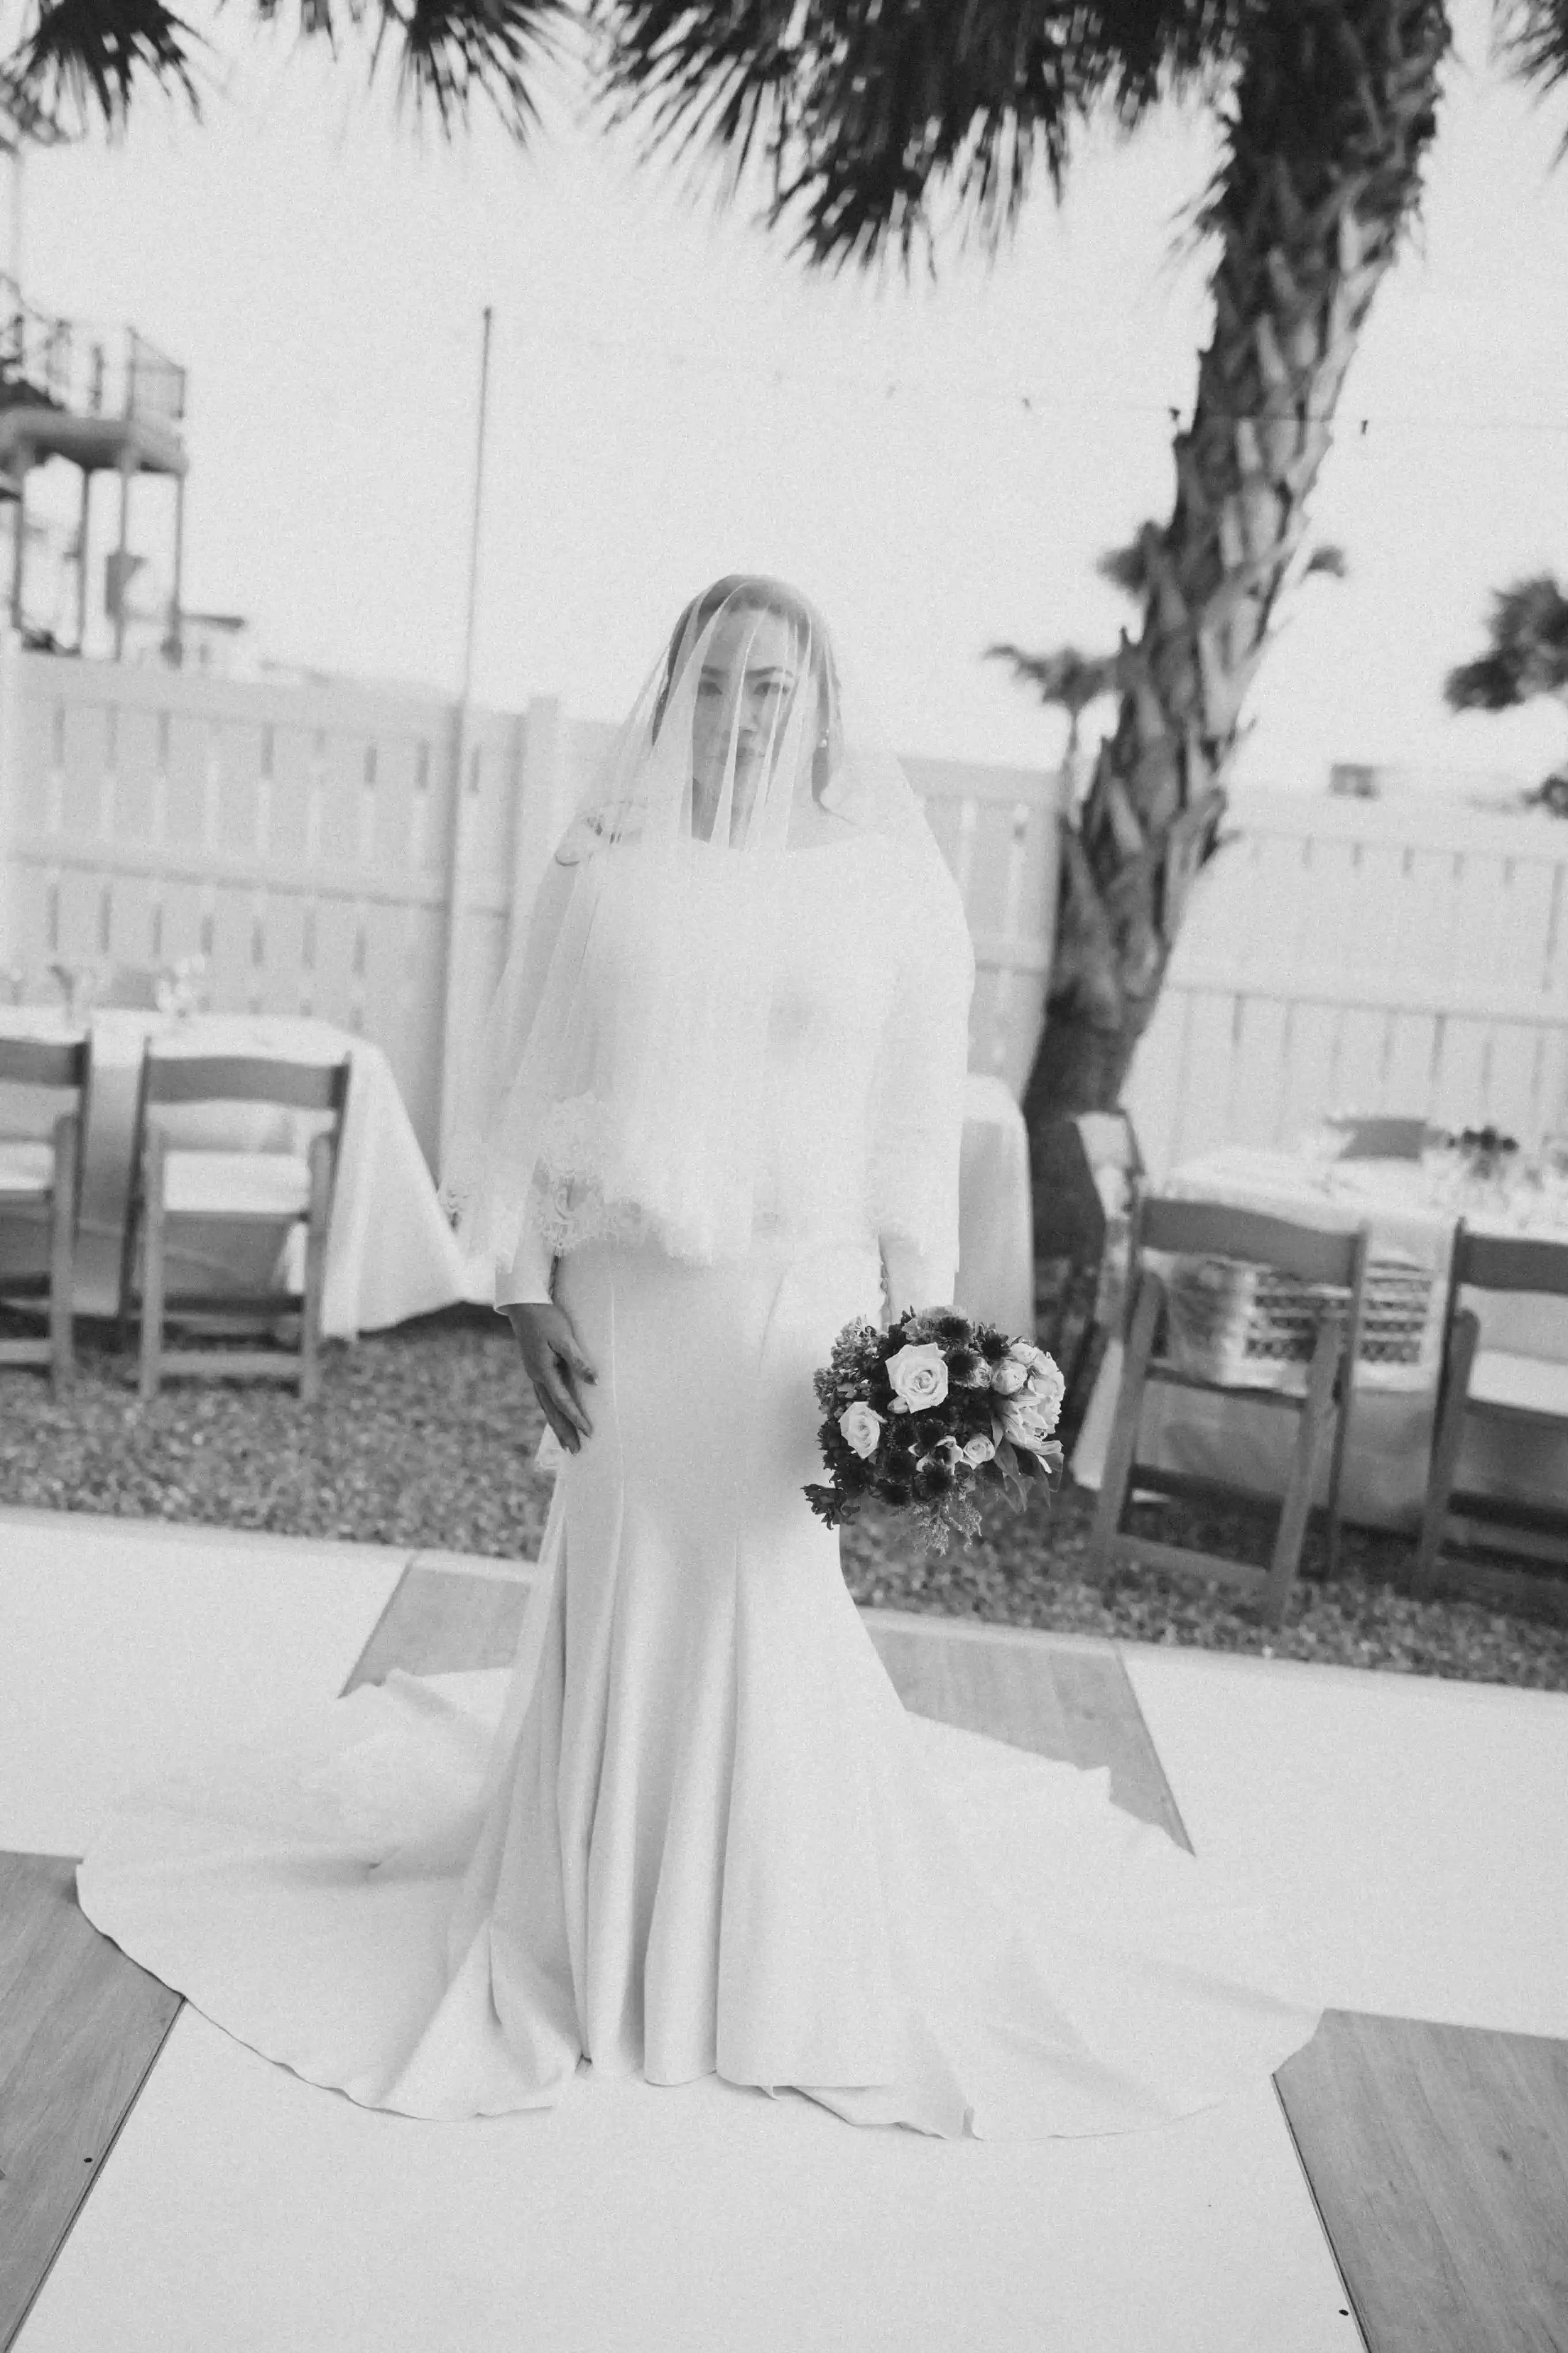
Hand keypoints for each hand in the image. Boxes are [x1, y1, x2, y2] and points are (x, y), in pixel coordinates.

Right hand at [505, 1303, 596, 1453]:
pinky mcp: (536, 1369)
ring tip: (566, 1443)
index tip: (589, 1433)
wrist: (524, 1306)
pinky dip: (552, 1411)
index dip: (576, 1418)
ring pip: (546, 1406)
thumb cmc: (547, 1319)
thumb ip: (579, 1361)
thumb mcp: (565, 1337)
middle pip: (551, 1411)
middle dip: (563, 1431)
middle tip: (575, 1451)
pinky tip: (557, 1417)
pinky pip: (545, 1397)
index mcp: (543, 1371)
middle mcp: (536, 1377)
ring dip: (557, 1425)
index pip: (563, 1401)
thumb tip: (594, 1382)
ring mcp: (534, 1374)